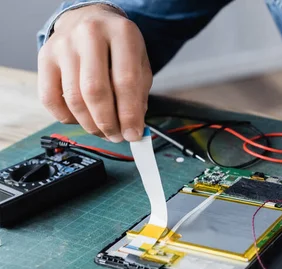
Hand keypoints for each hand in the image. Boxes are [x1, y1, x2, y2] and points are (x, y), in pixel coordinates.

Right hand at [37, 4, 151, 141]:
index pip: (125, 81)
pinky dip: (67, 118)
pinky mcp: (44, 57)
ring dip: (90, 124)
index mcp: (121, 33)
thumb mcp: (139, 63)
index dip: (129, 115)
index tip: (133, 134)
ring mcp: (63, 45)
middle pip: (95, 91)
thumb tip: (133, 129)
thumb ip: (139, 95)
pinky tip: (81, 119)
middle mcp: (89, 35)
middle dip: (108, 123)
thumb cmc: (118, 47)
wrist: (90, 20)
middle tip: (117, 137)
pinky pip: (50, 99)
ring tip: (104, 131)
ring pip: (73, 98)